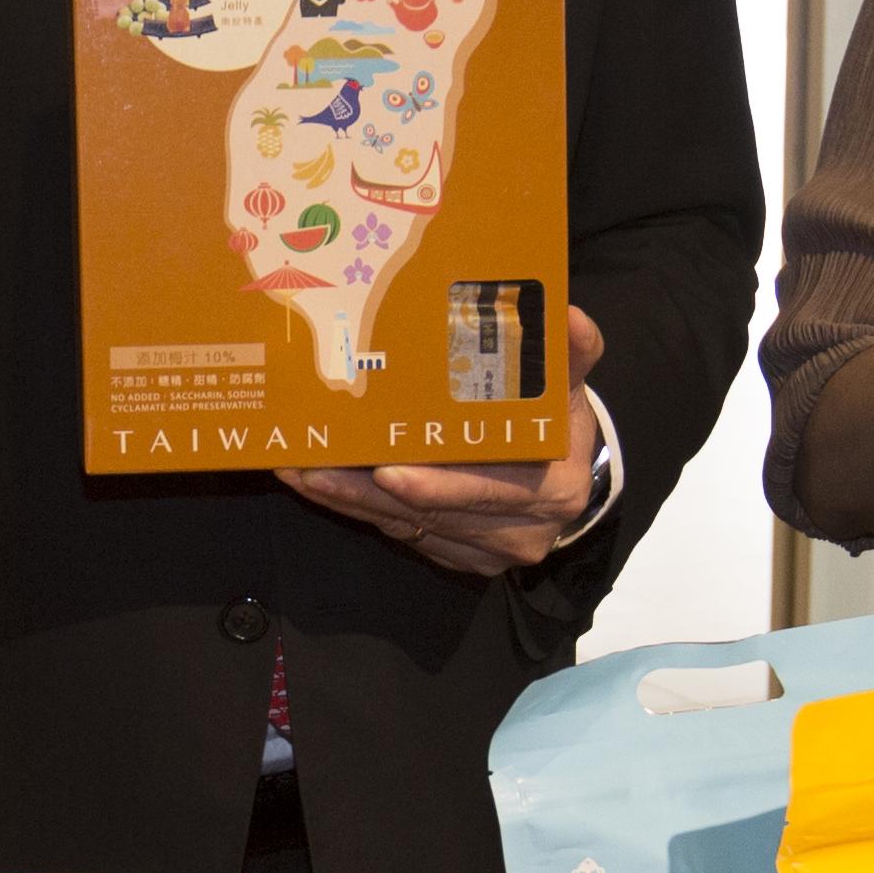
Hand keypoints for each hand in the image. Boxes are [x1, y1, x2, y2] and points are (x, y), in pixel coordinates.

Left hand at [281, 307, 608, 579]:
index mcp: (552, 490)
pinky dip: (362, 511)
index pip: (489, 489)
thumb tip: (570, 316)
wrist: (569, 477)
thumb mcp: (570, 386)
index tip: (386, 472)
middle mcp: (519, 531)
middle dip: (367, 494)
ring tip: (301, 473)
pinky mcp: (458, 556)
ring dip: (350, 502)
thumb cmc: (559, 424)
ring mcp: (486, 550)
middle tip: (313, 468)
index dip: (438, 485)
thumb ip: (572, 354)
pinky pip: (403, 536)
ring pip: (409, 528)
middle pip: (434, 514)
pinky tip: (322, 487)